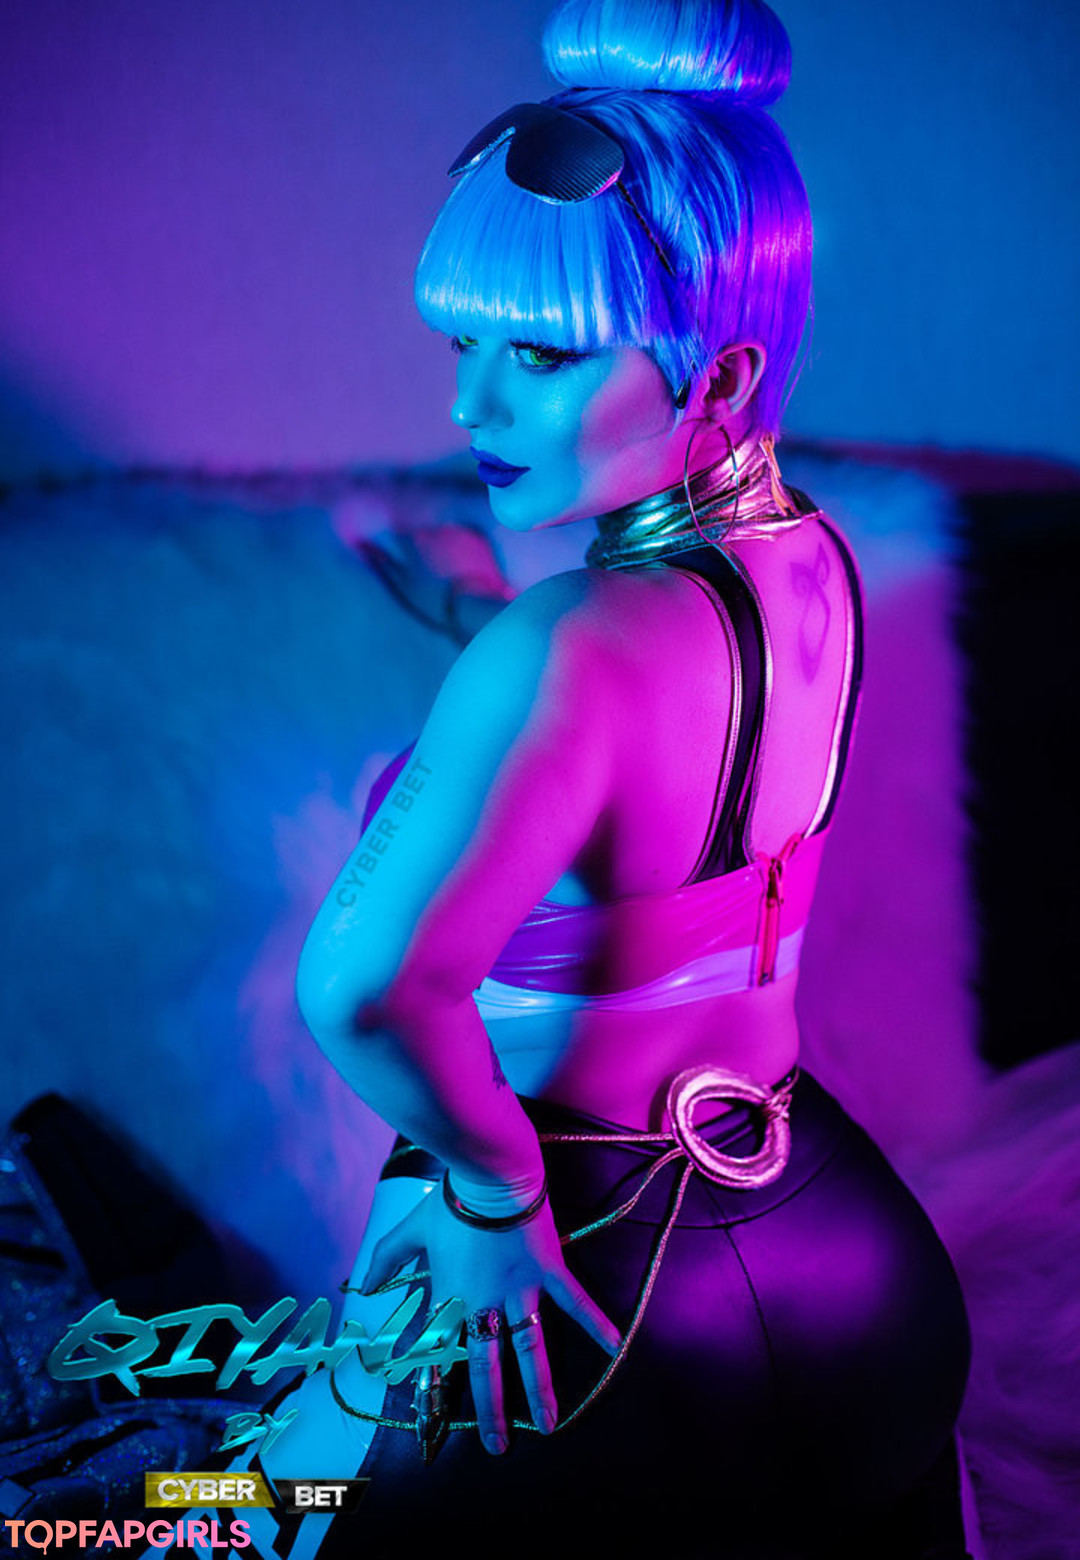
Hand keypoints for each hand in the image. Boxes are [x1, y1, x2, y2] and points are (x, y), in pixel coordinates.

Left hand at [360, 1185, 620, 1454]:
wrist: (489, 1176)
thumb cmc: (450, 1203)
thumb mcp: (411, 1230)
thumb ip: (386, 1259)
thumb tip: (360, 1282)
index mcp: (450, 1298)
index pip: (442, 1355)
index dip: (438, 1389)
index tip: (436, 1424)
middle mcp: (485, 1303)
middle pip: (487, 1366)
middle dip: (491, 1409)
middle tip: (498, 1448)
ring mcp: (520, 1289)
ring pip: (529, 1349)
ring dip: (540, 1389)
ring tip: (549, 1426)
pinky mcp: (548, 1271)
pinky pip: (574, 1301)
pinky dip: (595, 1323)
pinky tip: (616, 1348)